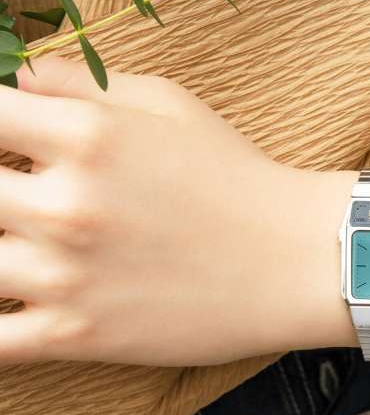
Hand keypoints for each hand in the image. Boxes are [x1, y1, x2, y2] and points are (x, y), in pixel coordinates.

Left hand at [0, 58, 355, 365]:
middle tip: (20, 198)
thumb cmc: (239, 178)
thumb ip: (85, 83)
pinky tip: (10, 306)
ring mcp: (65, 276)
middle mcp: (64, 205)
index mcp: (84, 137)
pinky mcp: (77, 336)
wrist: (295, 262)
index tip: (5, 140)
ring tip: (24, 244)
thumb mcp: (172, 107)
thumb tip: (16, 77)